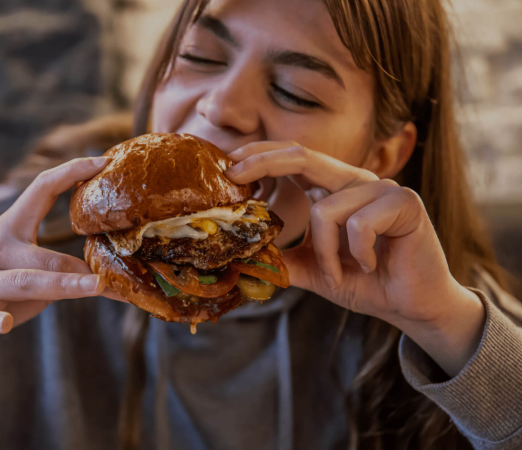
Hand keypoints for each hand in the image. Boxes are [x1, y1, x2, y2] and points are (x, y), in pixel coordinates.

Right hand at [0, 157, 120, 395]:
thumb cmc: (3, 289)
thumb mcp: (32, 269)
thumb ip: (64, 264)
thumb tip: (118, 271)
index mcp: (12, 227)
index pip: (42, 189)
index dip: (71, 172)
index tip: (104, 161)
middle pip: (43, 253)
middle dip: (79, 266)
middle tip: (114, 275)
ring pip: (25, 282)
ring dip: (62, 285)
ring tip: (94, 287)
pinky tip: (6, 324)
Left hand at [226, 142, 484, 375]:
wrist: (411, 306)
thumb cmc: (366, 282)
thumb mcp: (314, 270)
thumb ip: (285, 259)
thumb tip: (244, 256)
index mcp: (333, 189)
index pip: (292, 159)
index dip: (259, 157)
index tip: (227, 166)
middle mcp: (354, 181)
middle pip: (302, 155)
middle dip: (263, 162)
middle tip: (234, 176)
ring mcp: (381, 188)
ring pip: (326, 210)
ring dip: (324, 252)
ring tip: (338, 274)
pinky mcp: (404, 202)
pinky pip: (358, 224)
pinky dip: (355, 253)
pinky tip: (370, 265)